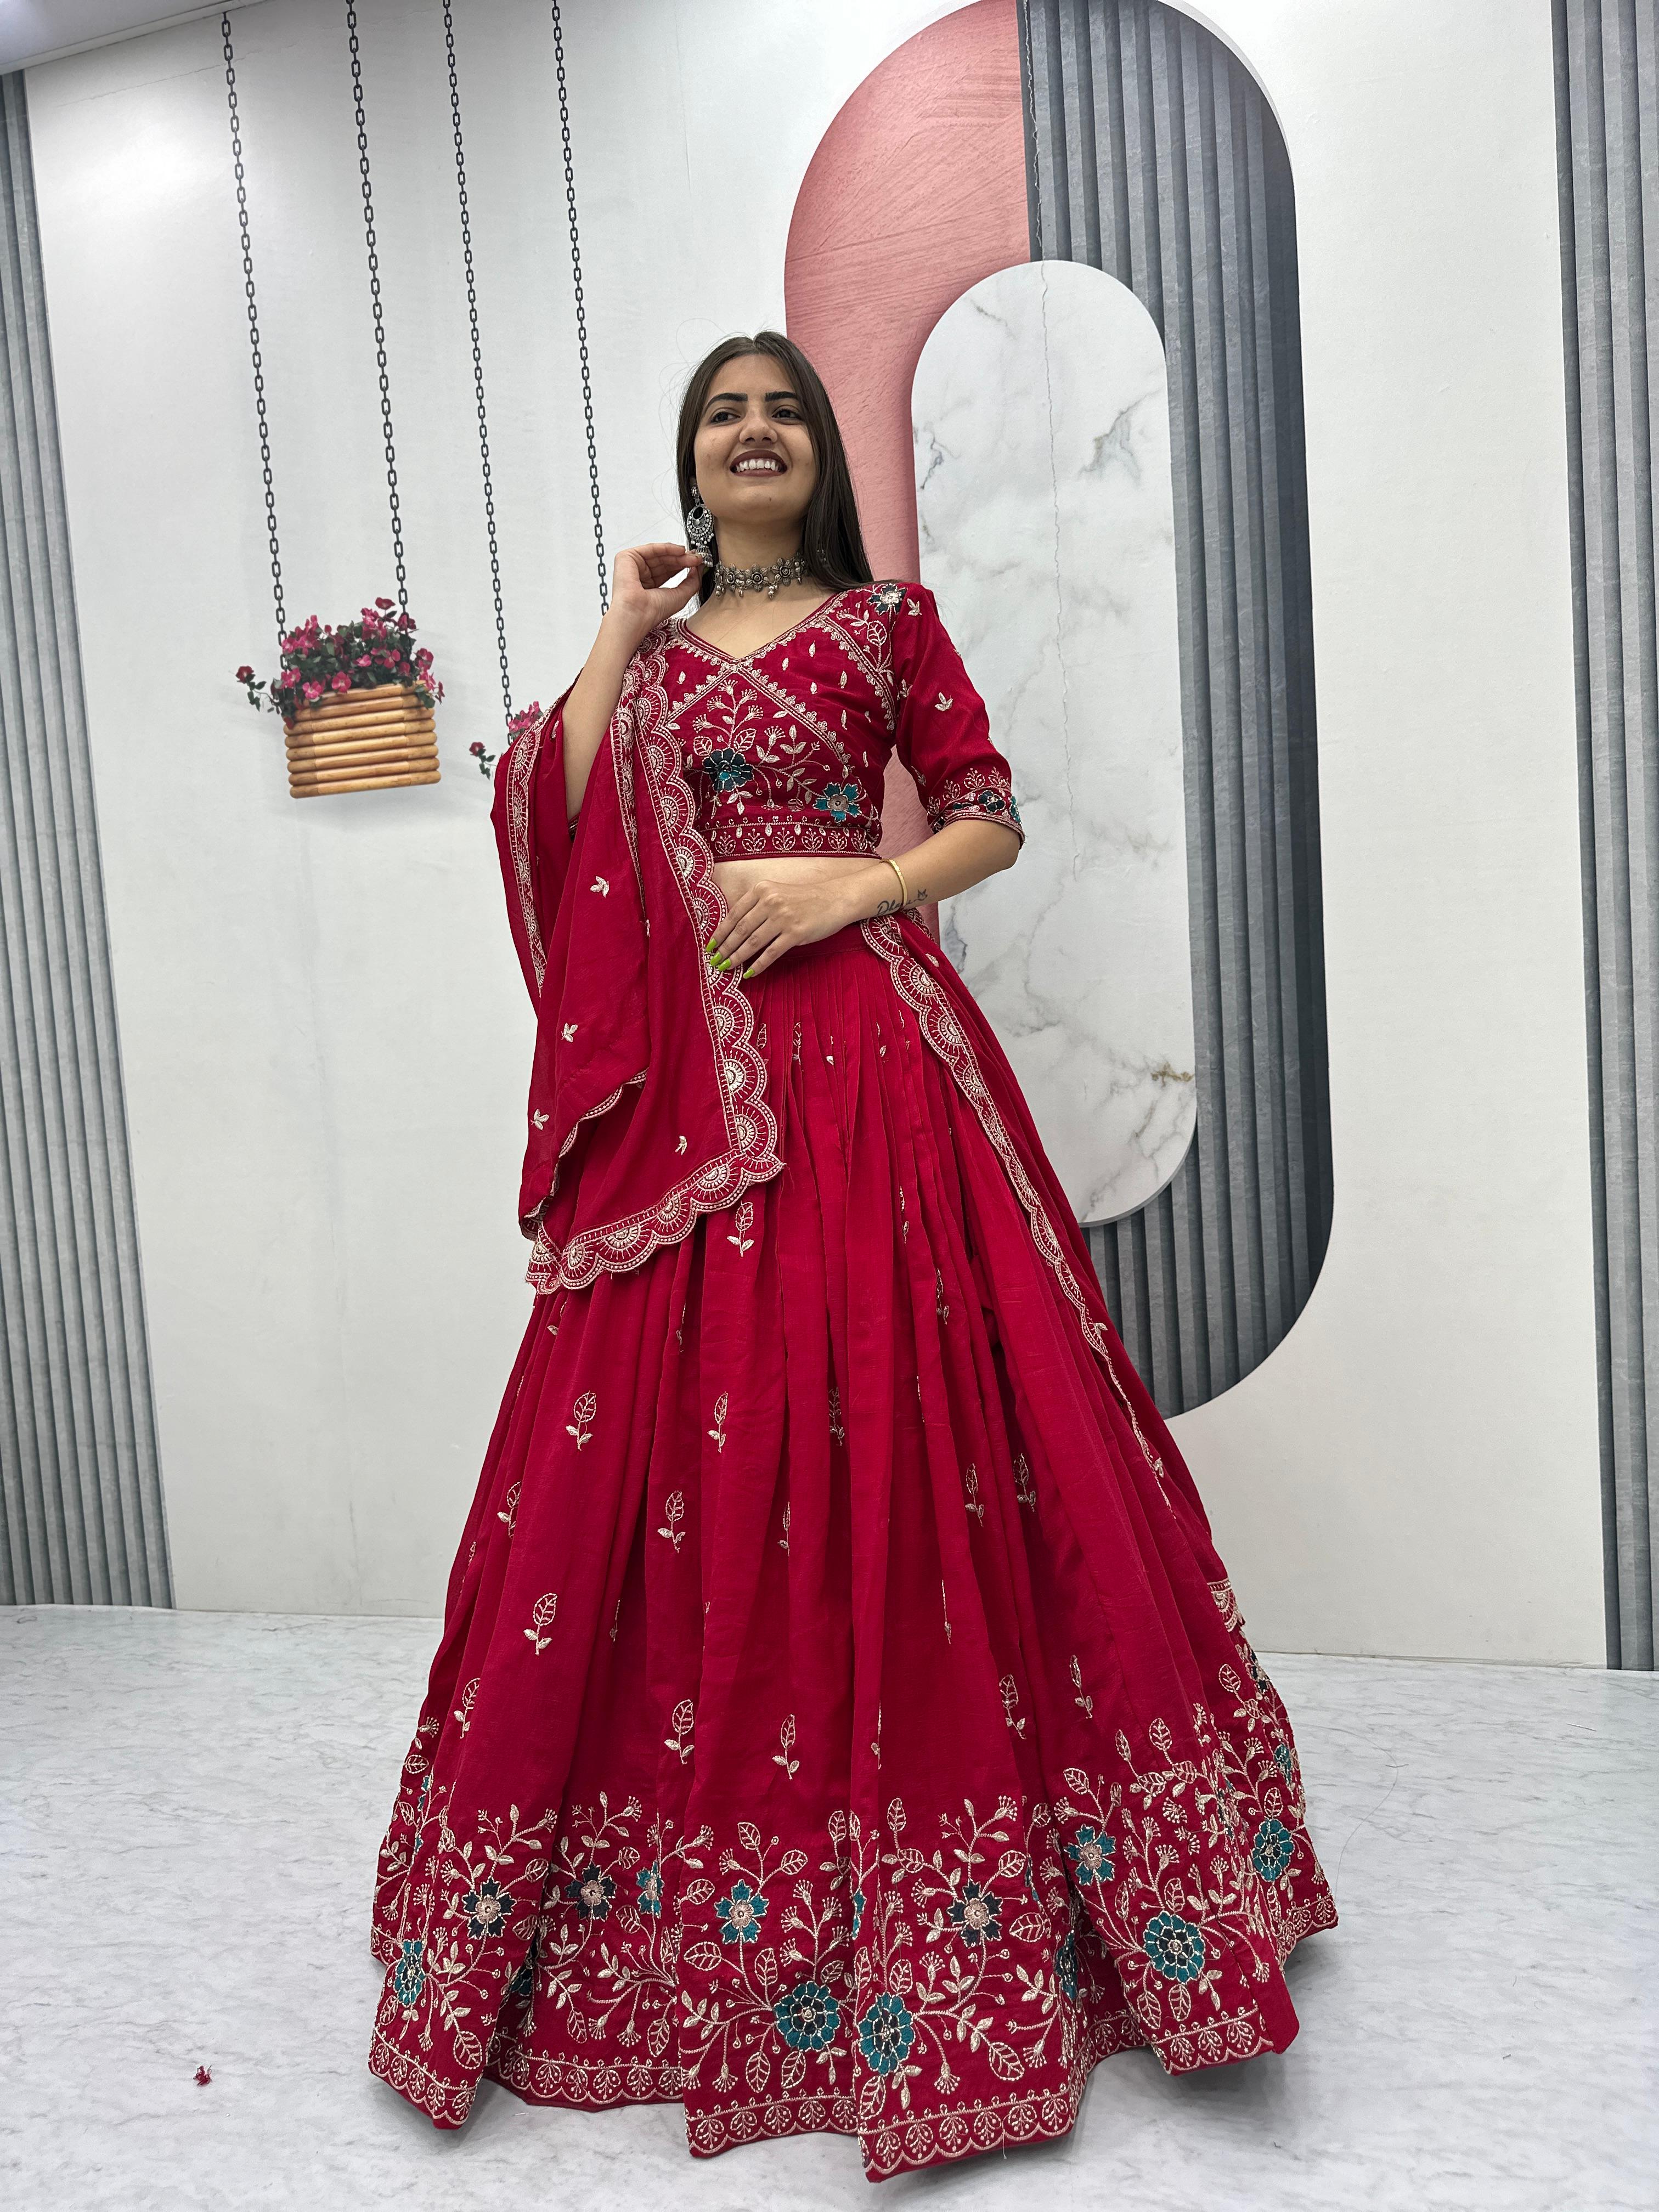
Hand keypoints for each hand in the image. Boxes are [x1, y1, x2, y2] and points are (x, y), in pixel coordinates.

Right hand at [604, 542, 703, 651]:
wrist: (637, 613)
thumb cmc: (653, 611)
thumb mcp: (681, 596)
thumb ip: (693, 582)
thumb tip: (698, 568)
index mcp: (650, 588)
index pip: (668, 571)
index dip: (683, 565)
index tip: (697, 562)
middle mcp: (641, 577)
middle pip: (665, 561)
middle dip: (683, 559)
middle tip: (697, 558)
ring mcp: (633, 567)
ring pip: (659, 554)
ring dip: (677, 554)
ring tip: (692, 556)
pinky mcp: (627, 558)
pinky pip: (650, 549)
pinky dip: (666, 548)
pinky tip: (680, 550)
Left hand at [707, 868, 877, 980]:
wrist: (834, 899)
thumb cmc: (804, 899)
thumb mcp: (777, 893)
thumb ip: (757, 906)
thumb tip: (734, 930)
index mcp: (762, 889)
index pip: (734, 914)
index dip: (720, 933)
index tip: (710, 946)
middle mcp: (770, 901)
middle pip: (741, 930)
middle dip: (726, 948)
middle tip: (715, 961)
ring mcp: (783, 917)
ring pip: (753, 942)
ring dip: (738, 957)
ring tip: (727, 967)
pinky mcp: (795, 933)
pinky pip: (771, 953)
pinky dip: (758, 964)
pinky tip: (750, 972)